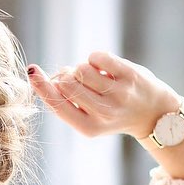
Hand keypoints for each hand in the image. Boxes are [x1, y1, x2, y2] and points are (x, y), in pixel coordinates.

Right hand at [27, 51, 181, 139]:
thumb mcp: (88, 118)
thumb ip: (67, 102)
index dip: (41, 86)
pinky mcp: (129, 75)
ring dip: (82, 68)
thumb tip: (47, 78)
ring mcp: (118, 94)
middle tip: (77, 81)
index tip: (31, 71)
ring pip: (81, 69)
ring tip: (93, 77)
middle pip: (67, 83)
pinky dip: (95, 58)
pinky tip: (103, 68)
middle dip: (66, 77)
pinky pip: (97, 57)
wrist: (152, 113)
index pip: (57, 104)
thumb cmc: (111, 112)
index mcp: (88, 128)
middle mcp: (103, 113)